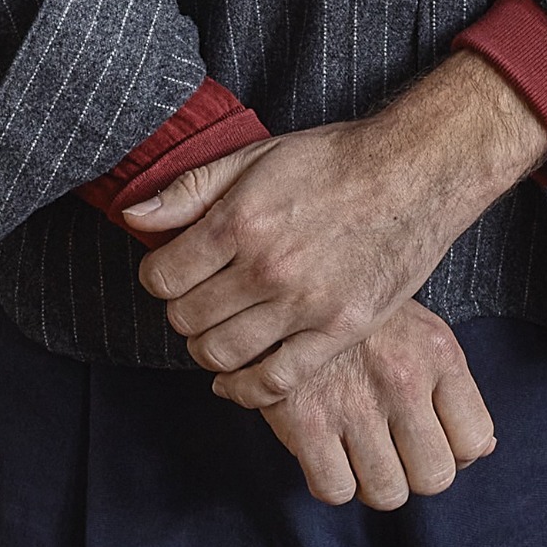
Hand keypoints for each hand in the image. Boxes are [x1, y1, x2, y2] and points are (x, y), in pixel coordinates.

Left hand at [130, 52, 546, 402]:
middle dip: (183, 310)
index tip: (174, 271)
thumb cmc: (334, 159)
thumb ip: (189, 189)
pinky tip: (238, 378)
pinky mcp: (339, 331)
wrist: (415, 171)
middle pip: (187, 320)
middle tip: (200, 298)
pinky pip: (275, 381)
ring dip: (208, 349)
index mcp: (240, 221)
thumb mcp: (255, 156)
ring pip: (221, 355)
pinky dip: (245, 390)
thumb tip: (130, 215)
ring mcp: (304, 305)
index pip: (160, 277)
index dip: (159, 276)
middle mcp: (267, 268)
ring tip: (220, 330)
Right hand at [256, 300, 497, 508]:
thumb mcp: (418, 331)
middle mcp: (402, 378)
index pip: (475, 439)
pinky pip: (335, 490)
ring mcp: (355, 402)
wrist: (289, 285)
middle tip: (394, 453)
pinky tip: (328, 454)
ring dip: (374, 483)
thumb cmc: (360, 318)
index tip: (430, 442)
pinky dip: (333, 482)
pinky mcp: (306, 420)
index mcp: (437, 352)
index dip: (455, 454)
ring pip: (387, 492)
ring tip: (360, 455)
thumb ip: (452, 388)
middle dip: (414, 474)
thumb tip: (483, 449)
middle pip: (434, 476)